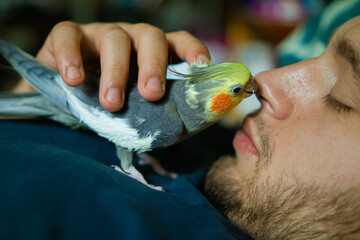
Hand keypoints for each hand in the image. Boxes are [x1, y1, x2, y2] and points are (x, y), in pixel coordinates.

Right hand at [36, 21, 210, 111]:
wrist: (69, 103)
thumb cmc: (115, 107)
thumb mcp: (144, 111)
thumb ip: (172, 114)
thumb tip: (205, 117)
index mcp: (155, 54)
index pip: (179, 42)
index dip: (192, 50)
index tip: (201, 66)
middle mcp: (132, 40)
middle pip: (150, 37)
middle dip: (153, 65)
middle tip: (151, 94)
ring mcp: (101, 34)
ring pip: (114, 39)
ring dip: (115, 71)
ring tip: (112, 103)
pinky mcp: (69, 35)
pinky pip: (69, 35)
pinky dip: (71, 56)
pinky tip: (74, 81)